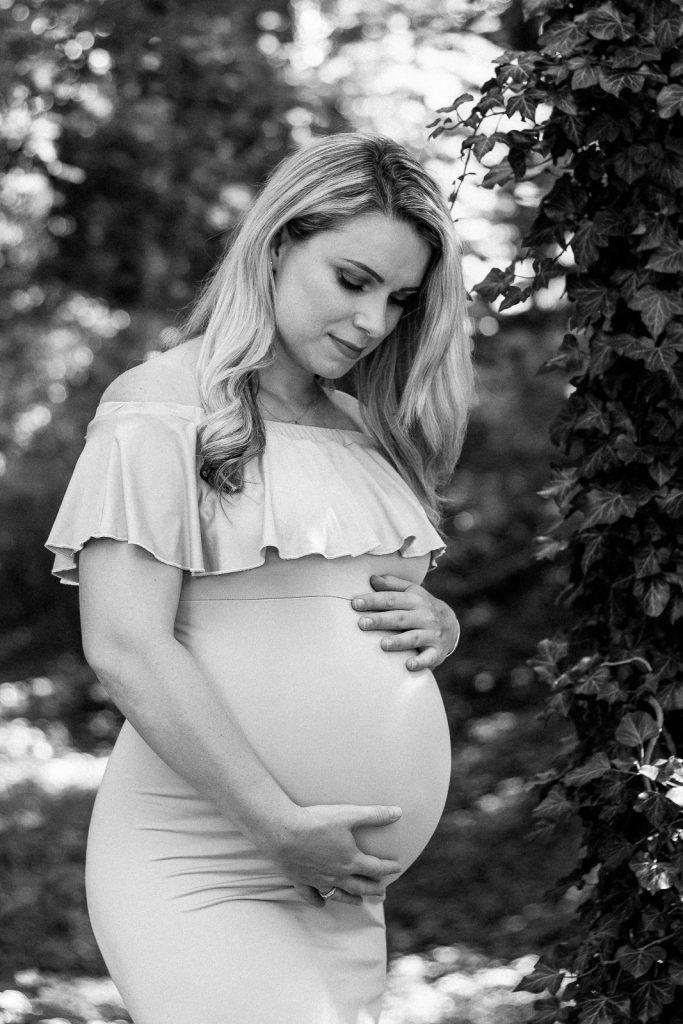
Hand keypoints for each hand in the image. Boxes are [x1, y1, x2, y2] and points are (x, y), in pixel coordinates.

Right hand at [266, 803, 402, 907]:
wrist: (284, 833)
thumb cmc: (317, 822)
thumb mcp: (349, 814)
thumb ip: (375, 815)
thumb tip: (398, 812)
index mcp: (351, 860)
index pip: (376, 868)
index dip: (389, 868)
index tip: (397, 867)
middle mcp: (337, 875)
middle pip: (360, 886)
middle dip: (374, 889)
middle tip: (383, 893)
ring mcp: (318, 880)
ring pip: (338, 895)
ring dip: (351, 899)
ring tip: (359, 903)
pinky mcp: (301, 880)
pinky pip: (311, 896)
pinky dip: (318, 901)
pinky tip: (321, 904)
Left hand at [352, 574, 459, 671]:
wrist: (452, 625)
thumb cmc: (423, 608)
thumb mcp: (412, 592)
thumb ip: (392, 585)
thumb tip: (372, 579)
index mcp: (416, 600)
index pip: (392, 599)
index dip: (373, 601)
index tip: (355, 603)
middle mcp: (424, 616)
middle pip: (400, 618)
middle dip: (381, 620)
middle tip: (362, 623)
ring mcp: (432, 634)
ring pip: (414, 637)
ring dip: (399, 641)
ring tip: (383, 644)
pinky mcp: (437, 651)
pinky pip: (429, 657)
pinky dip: (420, 662)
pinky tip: (408, 665)